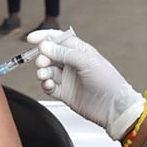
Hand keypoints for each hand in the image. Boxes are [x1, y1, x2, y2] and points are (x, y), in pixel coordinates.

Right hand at [27, 30, 144, 139]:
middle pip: (50, 55)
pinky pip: (48, 86)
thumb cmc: (108, 82)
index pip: (58, 39)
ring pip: (47, 71)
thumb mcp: (87, 62)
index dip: (45, 37)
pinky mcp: (64, 93)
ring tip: (44, 75)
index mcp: (79, 51)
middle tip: (42, 62)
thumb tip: (45, 46)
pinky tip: (48, 85)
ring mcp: (67, 78)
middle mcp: (72, 63)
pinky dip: (45, 85)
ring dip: (42, 71)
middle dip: (42, 57)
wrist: (114, 108)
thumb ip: (65, 53)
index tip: (32, 39)